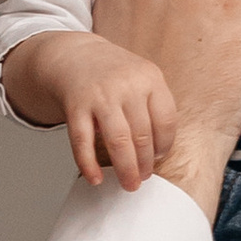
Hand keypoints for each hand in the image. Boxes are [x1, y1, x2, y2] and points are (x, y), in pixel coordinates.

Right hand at [0, 33, 177, 191]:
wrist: (74, 56)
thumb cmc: (114, 75)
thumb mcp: (141, 77)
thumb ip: (153, 106)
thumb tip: (157, 153)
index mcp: (149, 77)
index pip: (166, 120)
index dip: (164, 145)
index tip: (159, 158)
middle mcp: (126, 85)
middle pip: (142, 135)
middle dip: (145, 163)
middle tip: (143, 178)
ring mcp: (100, 95)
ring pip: (118, 141)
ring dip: (125, 168)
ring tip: (129, 184)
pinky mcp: (75, 106)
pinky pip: (83, 141)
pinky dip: (89, 164)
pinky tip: (95, 179)